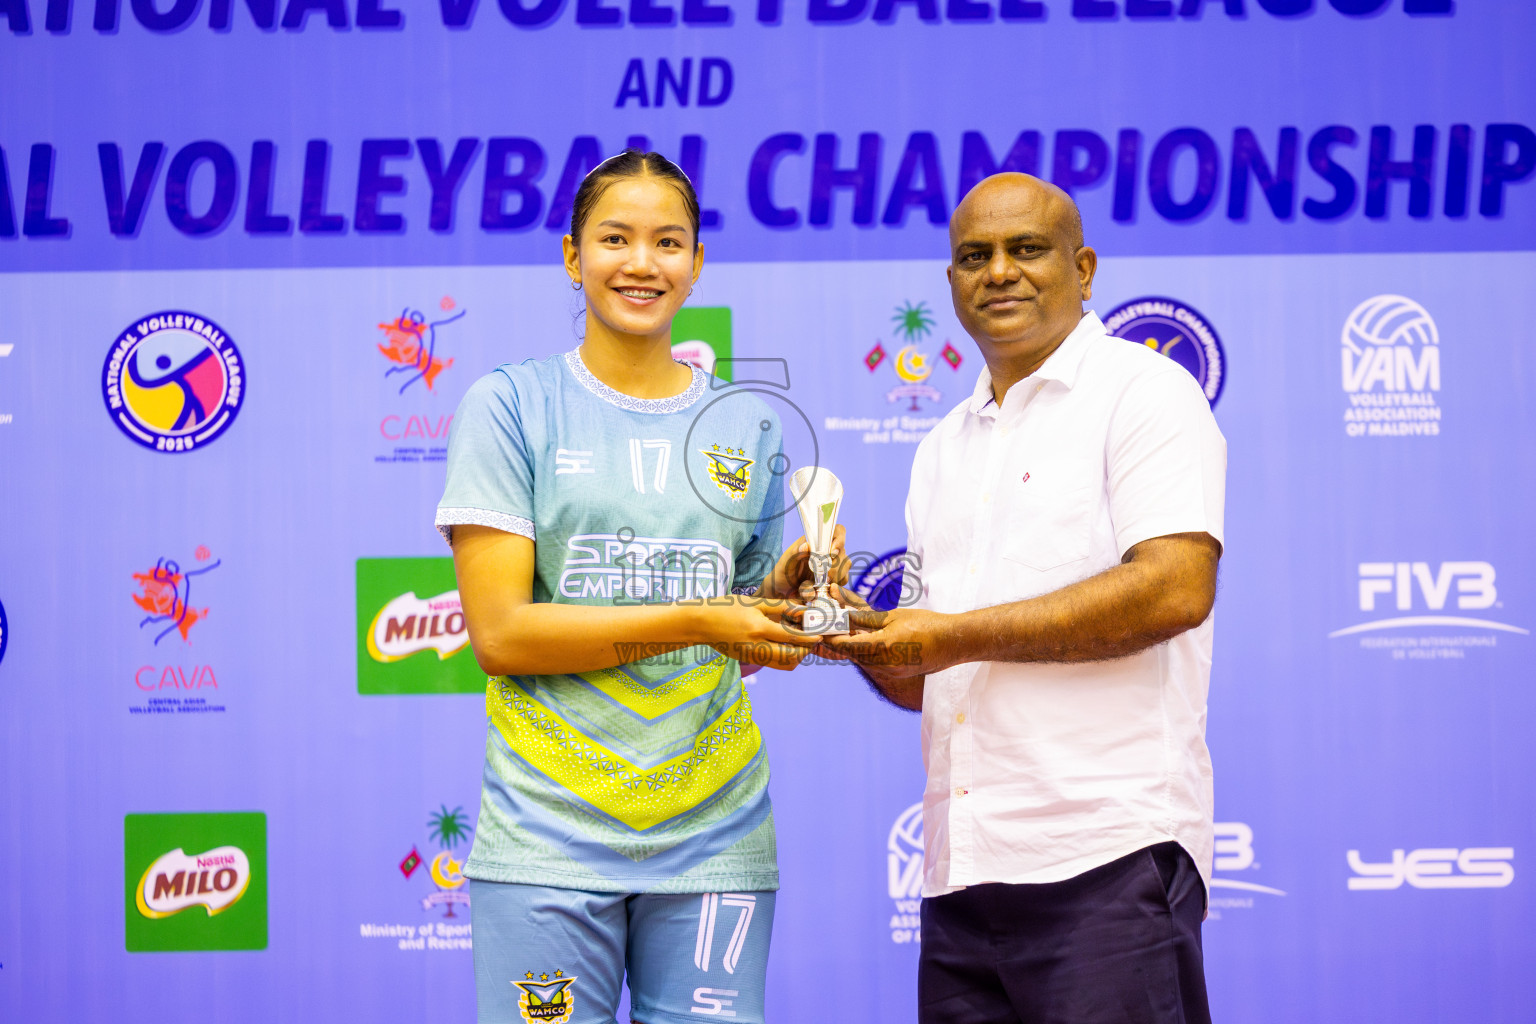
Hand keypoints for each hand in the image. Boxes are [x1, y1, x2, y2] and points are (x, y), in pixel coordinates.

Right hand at [700, 595, 820, 669]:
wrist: (701, 623)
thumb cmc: (727, 607)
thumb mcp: (754, 602)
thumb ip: (780, 606)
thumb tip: (803, 609)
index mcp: (758, 628)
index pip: (790, 637)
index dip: (808, 637)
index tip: (820, 635)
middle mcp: (756, 647)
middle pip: (790, 656)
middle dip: (805, 650)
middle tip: (813, 640)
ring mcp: (752, 657)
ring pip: (783, 665)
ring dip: (796, 657)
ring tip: (801, 644)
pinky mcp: (749, 661)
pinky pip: (773, 664)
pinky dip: (784, 658)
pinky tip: (786, 646)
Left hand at [758, 524, 847, 600]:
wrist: (783, 591)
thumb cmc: (783, 572)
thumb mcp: (785, 562)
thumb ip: (795, 553)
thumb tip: (807, 545)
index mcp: (817, 541)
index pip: (837, 531)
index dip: (839, 539)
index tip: (833, 552)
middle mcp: (827, 551)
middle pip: (843, 552)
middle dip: (836, 565)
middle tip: (826, 576)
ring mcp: (833, 565)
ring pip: (845, 566)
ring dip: (836, 576)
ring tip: (822, 584)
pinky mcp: (834, 579)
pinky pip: (843, 580)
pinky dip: (836, 586)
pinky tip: (825, 589)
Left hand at [820, 606, 955, 678]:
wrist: (952, 643)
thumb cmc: (925, 624)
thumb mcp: (892, 617)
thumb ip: (865, 619)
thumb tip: (843, 615)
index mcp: (881, 647)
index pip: (844, 645)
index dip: (829, 637)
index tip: (819, 626)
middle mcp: (882, 664)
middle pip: (851, 653)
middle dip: (838, 639)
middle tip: (829, 624)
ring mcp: (889, 671)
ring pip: (861, 657)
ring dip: (851, 644)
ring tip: (845, 628)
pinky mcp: (895, 672)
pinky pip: (873, 661)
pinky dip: (865, 650)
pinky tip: (863, 637)